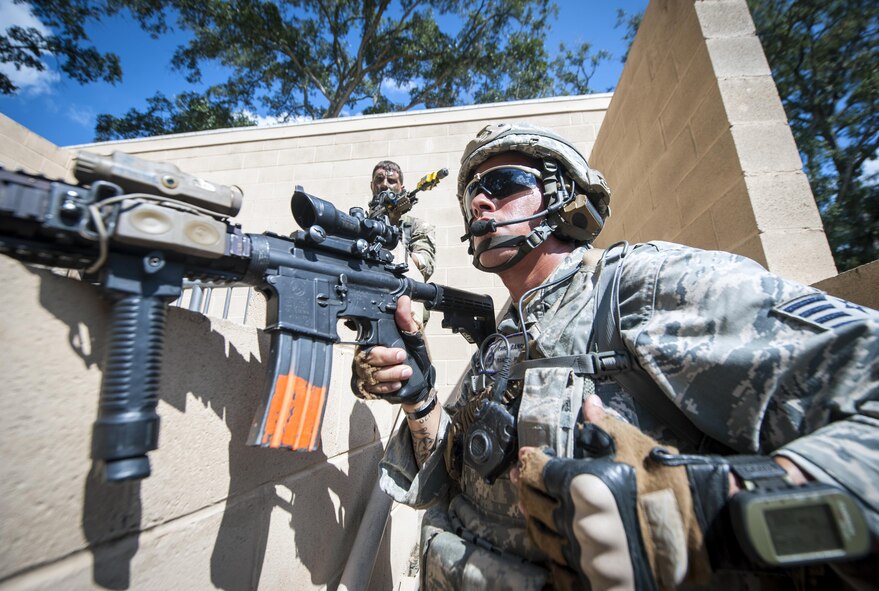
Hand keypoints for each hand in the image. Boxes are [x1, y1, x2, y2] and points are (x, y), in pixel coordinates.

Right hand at [351, 296, 433, 404]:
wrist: (421, 381)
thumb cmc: (416, 356)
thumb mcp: (414, 337)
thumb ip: (406, 321)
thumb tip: (403, 300)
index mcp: (377, 340)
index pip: (369, 339)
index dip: (381, 346)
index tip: (400, 350)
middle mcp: (369, 356)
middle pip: (367, 356)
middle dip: (386, 358)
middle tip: (403, 356)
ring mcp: (367, 372)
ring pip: (370, 374)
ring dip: (390, 373)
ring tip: (407, 372)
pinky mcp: (370, 388)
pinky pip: (371, 388)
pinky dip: (385, 387)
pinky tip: (397, 384)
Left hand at [512, 395, 713, 590]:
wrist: (707, 528)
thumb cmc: (671, 485)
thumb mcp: (635, 446)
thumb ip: (604, 426)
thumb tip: (589, 405)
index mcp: (582, 486)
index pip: (537, 472)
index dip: (531, 462)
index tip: (530, 458)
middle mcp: (579, 523)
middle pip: (532, 505)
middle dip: (528, 491)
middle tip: (526, 484)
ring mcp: (587, 557)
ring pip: (543, 538)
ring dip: (536, 522)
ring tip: (538, 511)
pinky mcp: (598, 581)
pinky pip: (561, 571)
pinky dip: (555, 556)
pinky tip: (559, 544)